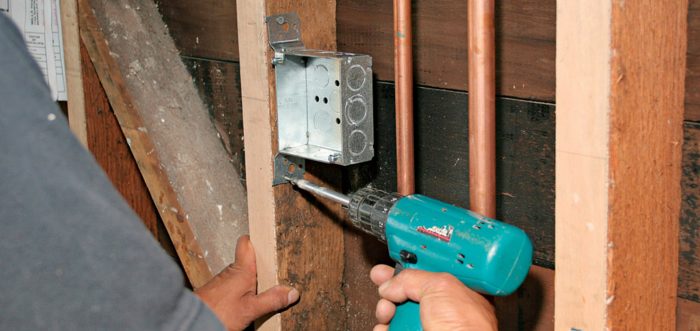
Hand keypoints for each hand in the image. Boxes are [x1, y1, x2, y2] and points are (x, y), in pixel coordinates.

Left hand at [195, 235, 299, 330]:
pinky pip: (231, 287)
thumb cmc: (217, 312)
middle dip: (259, 266)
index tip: (266, 241)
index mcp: (241, 270)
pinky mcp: (214, 293)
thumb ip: (272, 300)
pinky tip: (243, 302)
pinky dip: (239, 292)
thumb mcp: (251, 309)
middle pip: (246, 261)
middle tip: (272, 272)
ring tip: (261, 290)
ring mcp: (220, 282)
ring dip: (249, 281)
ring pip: (238, 275)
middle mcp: (229, 272)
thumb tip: (291, 292)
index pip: (246, 243)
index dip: (255, 240)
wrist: (190, 322)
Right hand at [370, 264, 496, 330]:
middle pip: (410, 292)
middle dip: (392, 288)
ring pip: (398, 314)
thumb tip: (391, 284)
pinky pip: (392, 330)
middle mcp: (445, 311)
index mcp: (459, 292)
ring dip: (386, 309)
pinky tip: (384, 327)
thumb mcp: (440, 286)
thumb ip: (413, 278)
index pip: (430, 273)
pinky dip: (383, 328)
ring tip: (387, 311)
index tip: (394, 263)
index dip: (411, 267)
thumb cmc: (466, 327)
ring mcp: (429, 328)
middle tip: (382, 283)